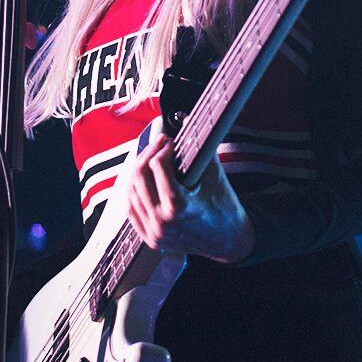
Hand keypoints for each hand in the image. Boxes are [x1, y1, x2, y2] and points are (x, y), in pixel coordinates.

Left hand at [126, 133, 254, 263]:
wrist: (230, 240)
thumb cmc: (225, 207)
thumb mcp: (215, 175)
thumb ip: (199, 147)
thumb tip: (186, 121)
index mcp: (179, 208)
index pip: (157, 167)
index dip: (161, 148)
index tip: (169, 142)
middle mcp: (163, 223)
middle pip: (139, 177)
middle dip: (148, 154)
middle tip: (159, 145)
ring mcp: (154, 234)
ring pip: (131, 192)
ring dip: (139, 172)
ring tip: (152, 160)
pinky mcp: (150, 239)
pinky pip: (132, 210)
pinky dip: (135, 192)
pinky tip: (145, 182)